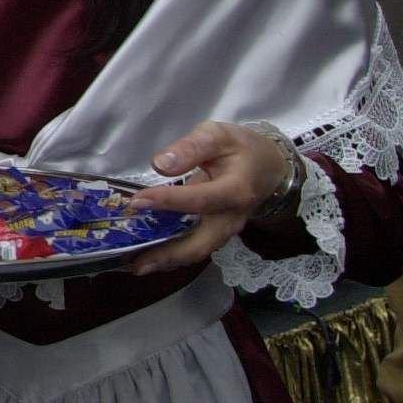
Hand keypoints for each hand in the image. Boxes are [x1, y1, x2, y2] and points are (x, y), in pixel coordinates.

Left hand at [125, 121, 293, 273]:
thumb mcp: (218, 136)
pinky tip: (145, 258)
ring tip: (134, 266)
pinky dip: (171, 256)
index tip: (137, 201)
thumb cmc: (240, 149)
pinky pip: (194, 248)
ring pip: (197, 252)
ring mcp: (226, 230)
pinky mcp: (217, 234)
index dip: (168, 202)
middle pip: (201, 244)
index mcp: (236, 190)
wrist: (269, 167)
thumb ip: (191, 148)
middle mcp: (232, 218)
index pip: (200, 200)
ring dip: (166, 261)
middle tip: (133, 261)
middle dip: (167, 254)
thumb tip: (161, 164)